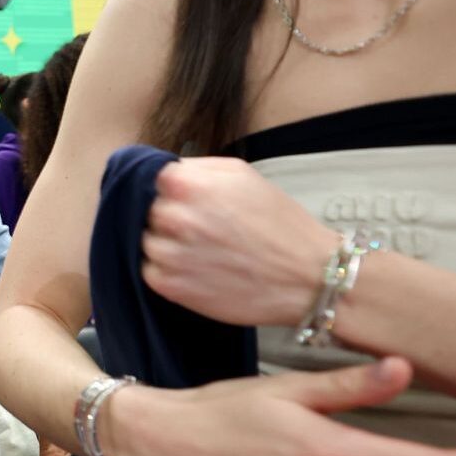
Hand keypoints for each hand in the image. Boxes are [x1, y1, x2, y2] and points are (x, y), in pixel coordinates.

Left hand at [145, 157, 340, 326]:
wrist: (308, 277)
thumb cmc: (279, 223)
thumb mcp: (241, 175)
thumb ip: (196, 168)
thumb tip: (163, 172)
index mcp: (186, 184)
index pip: (151, 179)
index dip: (171, 190)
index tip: (187, 200)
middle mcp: (172, 217)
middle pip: (147, 210)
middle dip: (170, 217)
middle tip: (202, 228)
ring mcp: (168, 254)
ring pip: (146, 241)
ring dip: (167, 245)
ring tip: (203, 251)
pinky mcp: (170, 286)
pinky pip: (150, 271)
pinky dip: (167, 270)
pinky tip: (198, 270)